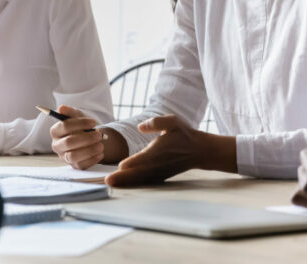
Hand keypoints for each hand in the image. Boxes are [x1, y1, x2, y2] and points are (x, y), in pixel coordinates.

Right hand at [49, 105, 106, 168]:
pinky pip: (81, 165)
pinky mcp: (74, 166)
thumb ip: (70, 112)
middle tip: (99, 135)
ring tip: (101, 145)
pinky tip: (101, 153)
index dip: (80, 123)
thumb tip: (61, 108)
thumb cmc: (81, 126)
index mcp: (55, 131)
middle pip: (68, 143)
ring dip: (89, 150)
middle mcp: (57, 145)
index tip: (94, 122)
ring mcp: (64, 157)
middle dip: (86, 138)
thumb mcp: (77, 116)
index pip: (64, 126)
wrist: (89, 139)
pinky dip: (93, 159)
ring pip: (73, 156)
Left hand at [105, 115, 233, 186]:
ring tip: (109, 184)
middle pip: (138, 172)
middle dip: (122, 177)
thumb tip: (140, 126)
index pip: (144, 158)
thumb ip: (157, 122)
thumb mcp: (173, 121)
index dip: (133, 162)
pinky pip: (144, 182)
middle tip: (107, 180)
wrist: (199, 151)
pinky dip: (132, 184)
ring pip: (139, 179)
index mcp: (159, 150)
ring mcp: (158, 172)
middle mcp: (157, 164)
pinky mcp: (159, 176)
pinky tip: (121, 186)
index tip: (121, 166)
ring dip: (124, 183)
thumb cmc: (184, 134)